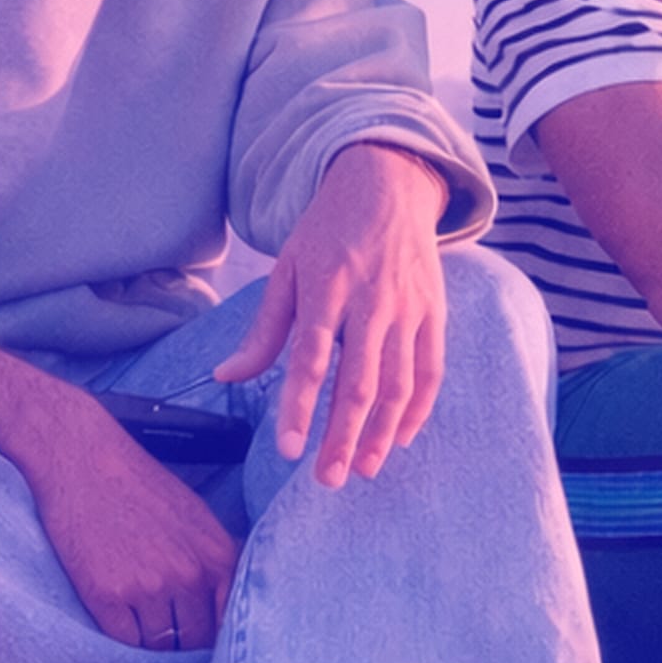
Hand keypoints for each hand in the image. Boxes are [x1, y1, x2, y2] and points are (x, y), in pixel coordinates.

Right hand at [0, 376, 242, 651]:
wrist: (83, 460)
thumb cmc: (139, 485)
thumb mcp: (196, 518)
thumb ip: (213, 563)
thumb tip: (223, 612)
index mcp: (220, 556)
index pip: (229, 623)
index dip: (216, 642)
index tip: (204, 650)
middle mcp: (190, 575)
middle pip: (194, 642)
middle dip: (182, 648)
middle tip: (167, 650)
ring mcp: (148, 587)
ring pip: (158, 647)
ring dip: (150, 649)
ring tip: (139, 637)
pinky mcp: (107, 595)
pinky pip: (123, 643)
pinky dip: (120, 646)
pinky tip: (116, 629)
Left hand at [213, 143, 450, 483]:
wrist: (388, 184)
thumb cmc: (328, 231)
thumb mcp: (286, 270)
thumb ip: (263, 329)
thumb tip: (227, 377)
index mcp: (326, 288)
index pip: (311, 358)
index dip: (298, 406)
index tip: (288, 449)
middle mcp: (371, 301)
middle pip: (359, 381)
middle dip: (343, 436)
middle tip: (328, 479)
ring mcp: (408, 307)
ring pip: (398, 382)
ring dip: (381, 432)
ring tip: (362, 468)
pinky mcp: (435, 311)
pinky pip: (431, 369)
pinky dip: (418, 408)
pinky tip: (399, 437)